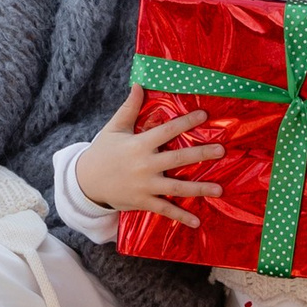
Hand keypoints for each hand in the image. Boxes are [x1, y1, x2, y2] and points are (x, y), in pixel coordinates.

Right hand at [73, 88, 226, 219]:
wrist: (85, 182)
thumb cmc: (102, 152)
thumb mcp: (114, 128)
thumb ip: (129, 108)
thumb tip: (139, 85)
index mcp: (139, 144)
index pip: (167, 130)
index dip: (186, 122)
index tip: (204, 115)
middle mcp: (145, 165)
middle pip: (177, 159)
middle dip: (200, 154)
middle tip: (221, 151)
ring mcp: (145, 185)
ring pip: (176, 187)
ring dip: (199, 188)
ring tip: (219, 189)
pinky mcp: (143, 202)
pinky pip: (165, 209)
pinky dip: (180, 216)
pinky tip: (197, 222)